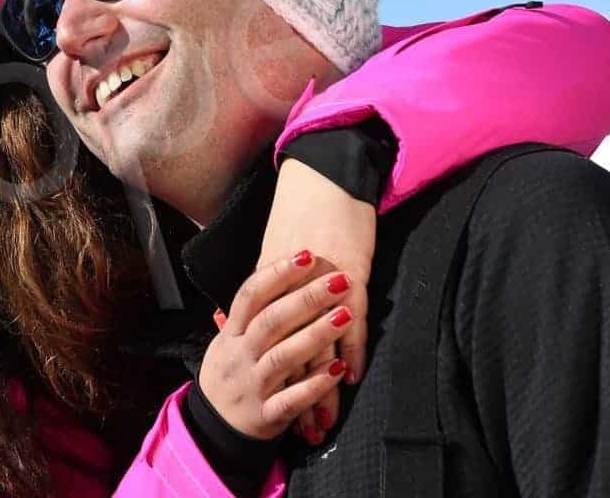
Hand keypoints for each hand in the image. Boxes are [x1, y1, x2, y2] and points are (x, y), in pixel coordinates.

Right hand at [198, 251, 352, 440]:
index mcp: (231, 334)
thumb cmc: (231, 375)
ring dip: (315, 335)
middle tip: (337, 279)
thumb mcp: (229, 341)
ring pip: (283, 356)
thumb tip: (269, 272)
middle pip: (271, 321)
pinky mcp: (266, 414)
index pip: (249, 296)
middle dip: (305, 298)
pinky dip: (315, 384)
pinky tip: (338, 368)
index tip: (304, 254)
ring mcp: (253, 384)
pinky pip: (292, 398)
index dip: (276, 274)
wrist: (213, 429)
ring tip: (345, 315)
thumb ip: (248, 313)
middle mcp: (240, 355)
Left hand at [257, 157, 375, 443]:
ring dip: (322, 388)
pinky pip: (351, 322)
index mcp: (269, 285)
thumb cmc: (304, 212)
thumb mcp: (279, 251)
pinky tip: (351, 378)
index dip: (275, 379)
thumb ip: (272, 285)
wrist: (325, 177)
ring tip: (324, 423)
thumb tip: (258, 310)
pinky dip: (350, 352)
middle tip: (302, 432)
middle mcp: (289, 291)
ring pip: (318, 347)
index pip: (270, 343)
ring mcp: (319, 286)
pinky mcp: (349, 276)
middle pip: (291, 354)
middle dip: (296, 396)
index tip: (274, 408)